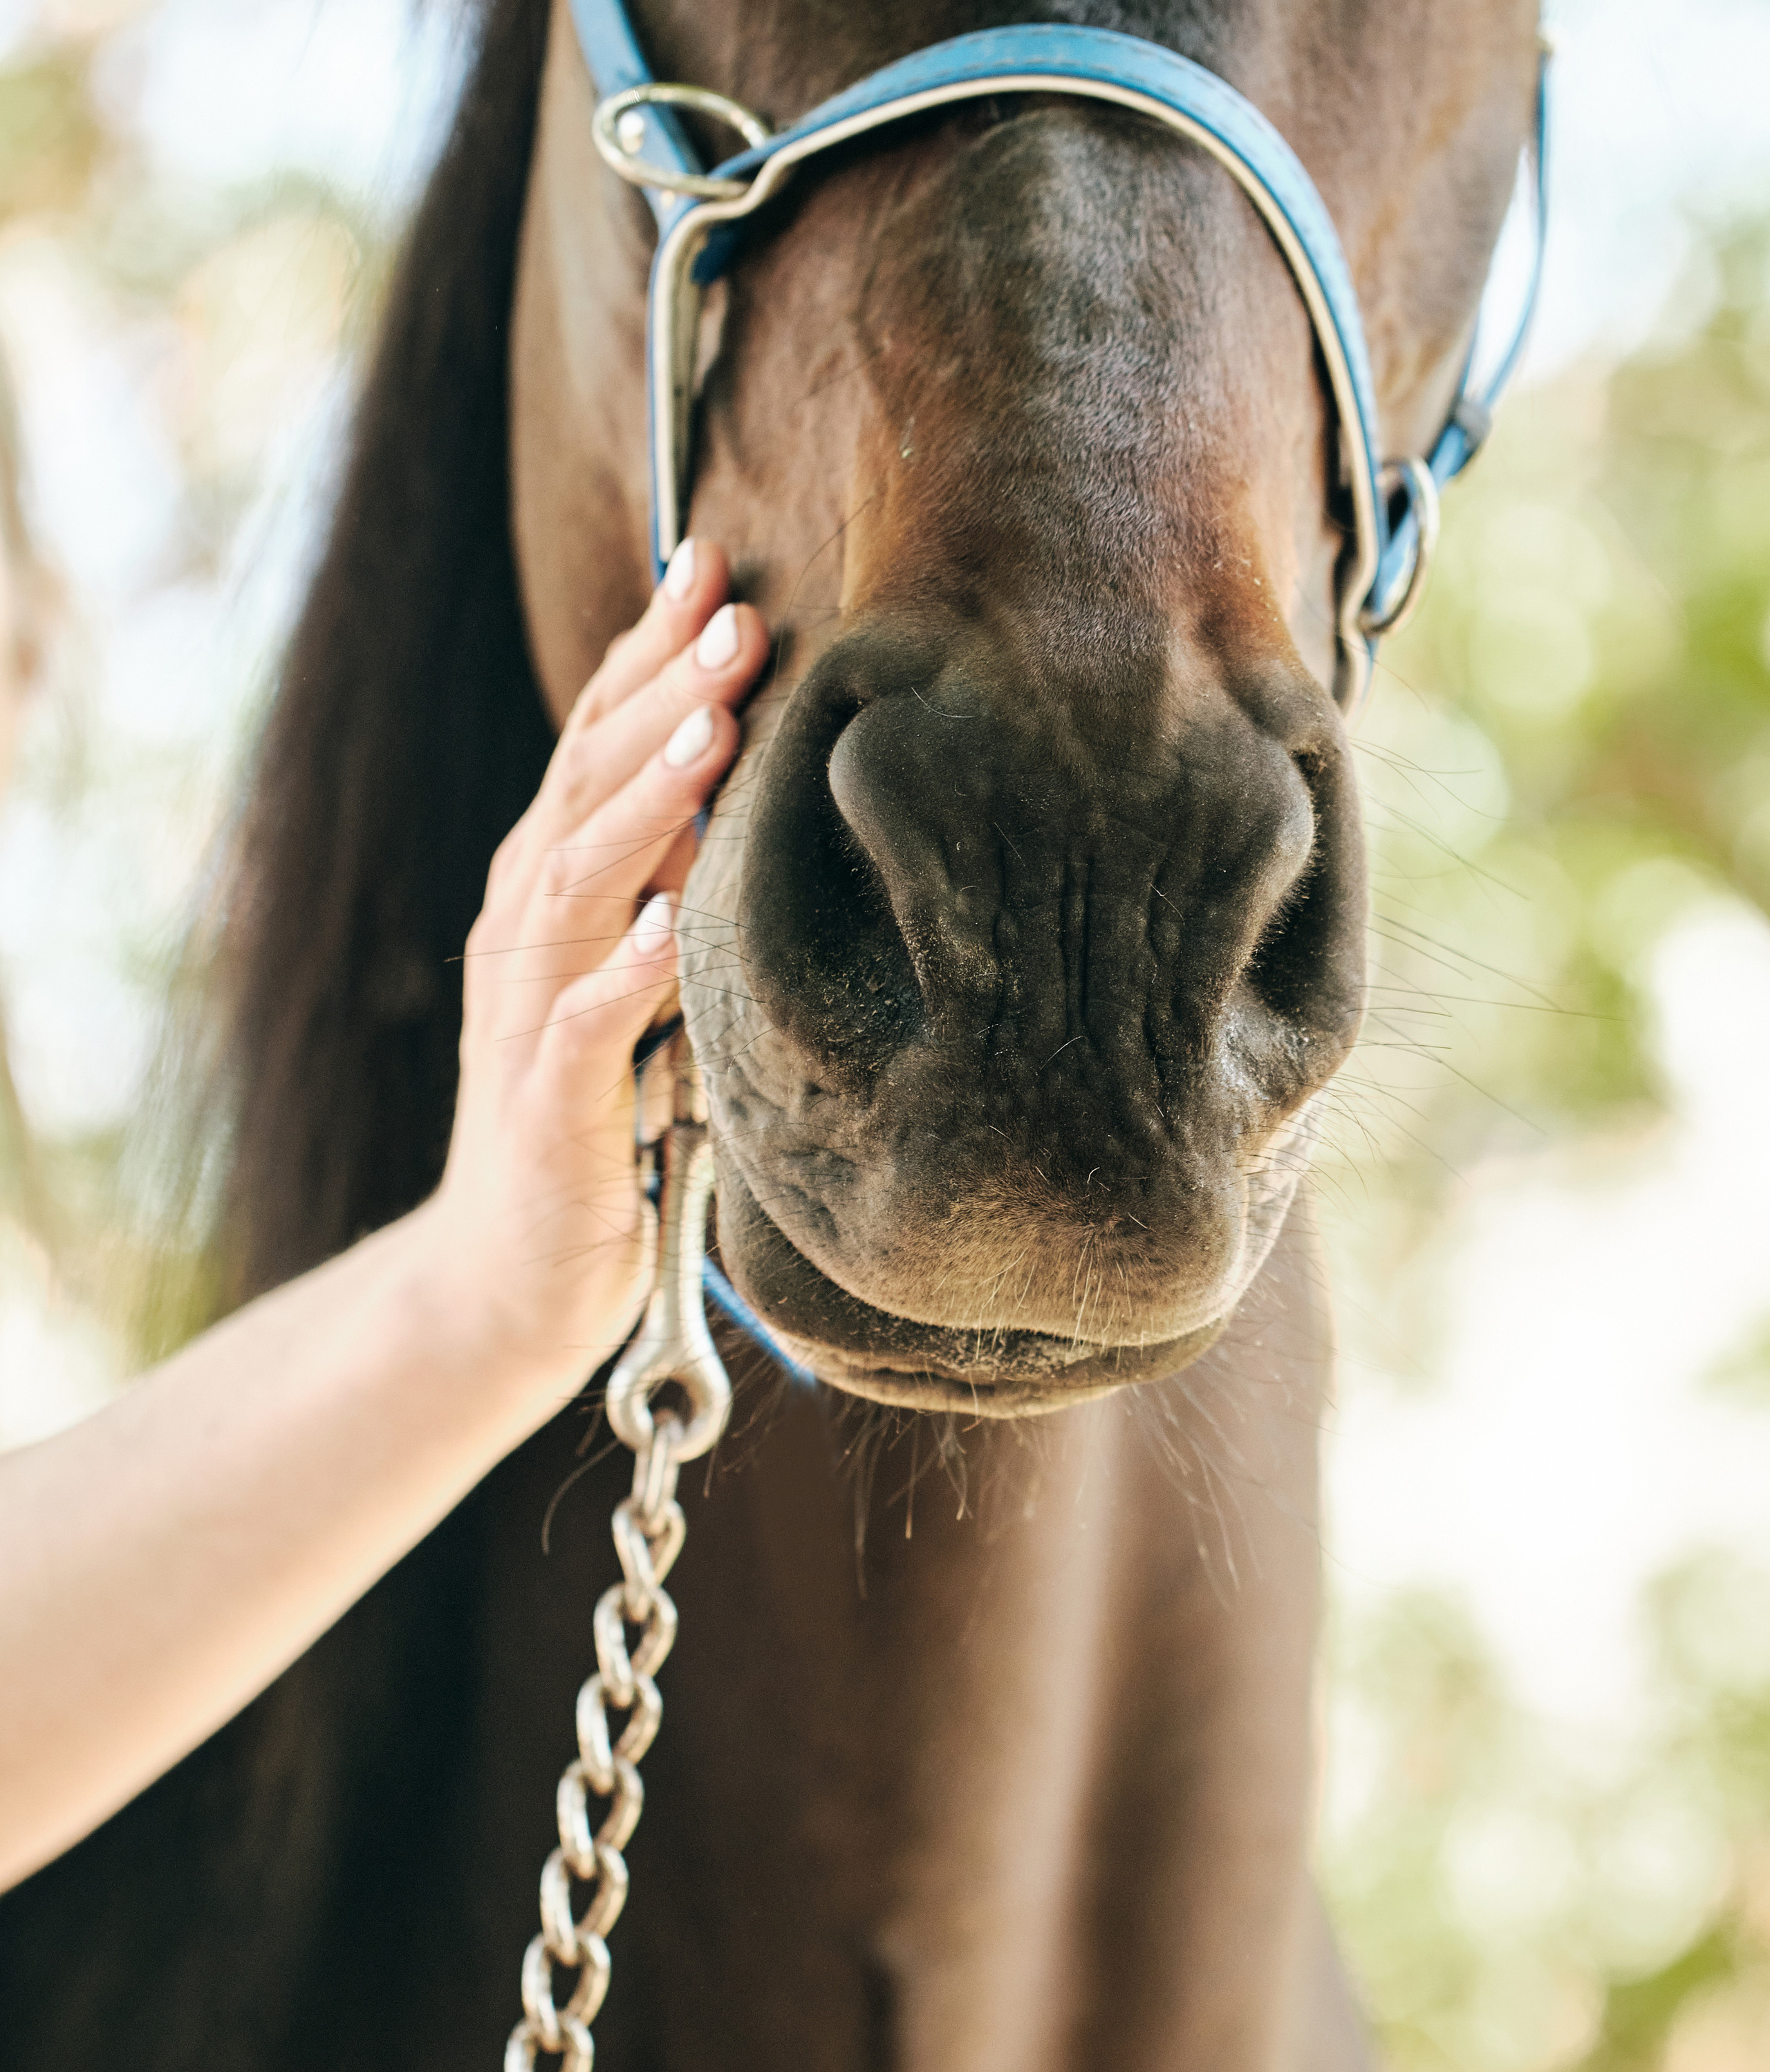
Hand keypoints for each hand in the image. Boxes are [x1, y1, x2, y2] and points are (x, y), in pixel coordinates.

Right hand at [411, 540, 767, 1391]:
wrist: (515, 1274)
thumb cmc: (602, 1117)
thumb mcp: (649, 978)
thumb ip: (678, 883)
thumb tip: (750, 779)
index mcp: (556, 887)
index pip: (598, 743)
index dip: (648, 650)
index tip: (715, 561)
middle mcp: (528, 930)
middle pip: (586, 784)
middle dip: (661, 693)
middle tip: (737, 612)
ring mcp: (526, 1013)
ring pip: (576, 883)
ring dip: (642, 803)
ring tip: (710, 731)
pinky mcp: (545, 1107)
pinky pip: (578, 1028)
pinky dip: (621, 975)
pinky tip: (666, 923)